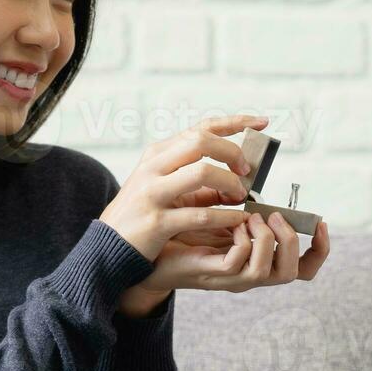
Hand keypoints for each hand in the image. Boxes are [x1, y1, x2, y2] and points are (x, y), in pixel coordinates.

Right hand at [100, 114, 264, 260]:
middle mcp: (154, 167)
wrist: (108, 248)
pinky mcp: (157, 221)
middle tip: (247, 171)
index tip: (263, 122)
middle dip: (232, 153)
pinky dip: (225, 216)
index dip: (235, 122)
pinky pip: (200, 214)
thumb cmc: (143, 215)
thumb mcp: (166, 189)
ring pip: (203, 172)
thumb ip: (198, 182)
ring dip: (231, 183)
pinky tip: (237, 220)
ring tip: (240, 197)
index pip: (201, 128)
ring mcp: (153, 193)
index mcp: (158, 154)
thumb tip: (238, 181)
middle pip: (202, 141)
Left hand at [116, 188, 332, 316]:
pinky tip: (233, 221)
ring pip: (270, 272)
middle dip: (293, 242)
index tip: (321, 222)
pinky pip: (240, 261)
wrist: (149, 249)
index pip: (305, 268)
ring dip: (267, 239)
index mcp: (259, 258)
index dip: (321, 250)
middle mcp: (251, 271)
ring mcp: (234, 276)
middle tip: (276, 216)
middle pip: (294, 273)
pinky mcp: (214, 273)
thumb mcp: (220, 213)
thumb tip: (251, 173)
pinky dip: (243, 239)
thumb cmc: (184, 229)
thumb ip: (241, 203)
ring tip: (253, 216)